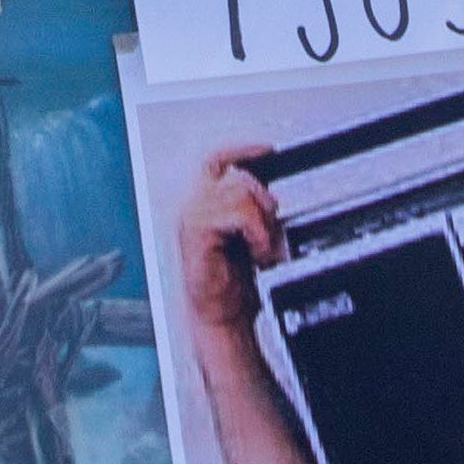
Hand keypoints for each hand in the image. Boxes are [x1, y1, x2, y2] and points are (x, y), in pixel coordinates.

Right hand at [176, 149, 283, 337]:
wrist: (222, 314)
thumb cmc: (231, 283)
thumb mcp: (248, 238)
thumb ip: (251, 212)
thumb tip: (271, 197)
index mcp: (202, 205)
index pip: (216, 161)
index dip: (241, 150)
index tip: (267, 150)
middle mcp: (193, 206)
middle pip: (237, 176)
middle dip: (263, 202)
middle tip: (266, 235)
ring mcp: (192, 216)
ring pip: (240, 192)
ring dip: (261, 223)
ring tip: (259, 248)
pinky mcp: (196, 229)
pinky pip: (240, 213)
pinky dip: (257, 233)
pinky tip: (255, 252)